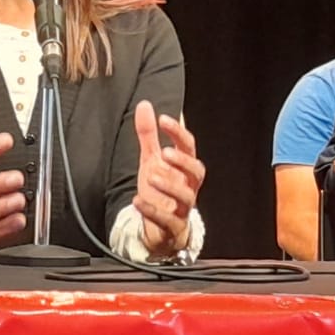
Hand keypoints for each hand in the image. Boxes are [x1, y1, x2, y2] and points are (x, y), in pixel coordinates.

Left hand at [133, 102, 205, 257]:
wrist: (160, 229)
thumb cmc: (160, 191)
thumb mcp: (151, 160)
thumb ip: (148, 135)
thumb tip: (144, 105)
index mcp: (184, 168)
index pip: (189, 147)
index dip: (178, 133)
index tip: (163, 119)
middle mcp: (188, 187)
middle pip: (197, 172)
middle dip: (183, 161)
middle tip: (165, 152)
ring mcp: (182, 208)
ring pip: (186, 197)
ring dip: (170, 186)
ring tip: (151, 176)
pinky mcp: (173, 227)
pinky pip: (168, 221)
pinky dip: (153, 211)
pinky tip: (138, 201)